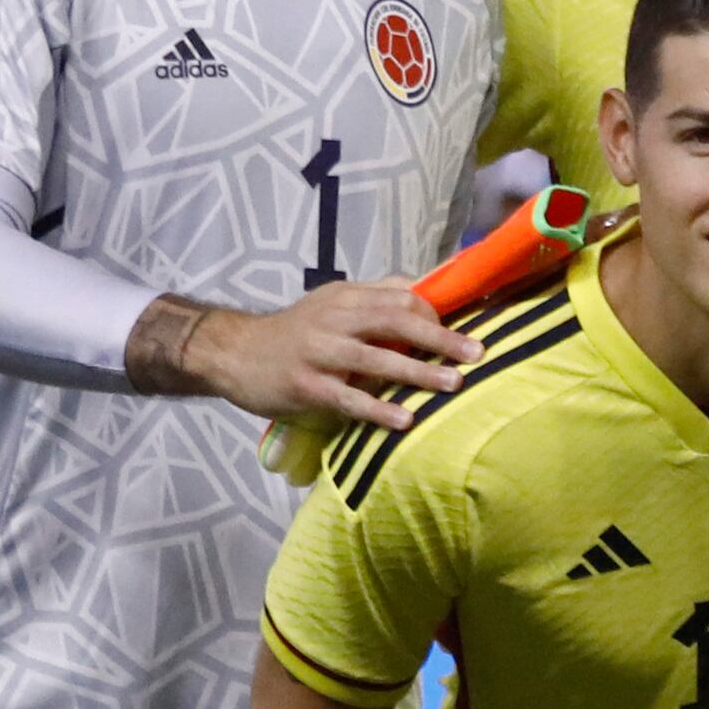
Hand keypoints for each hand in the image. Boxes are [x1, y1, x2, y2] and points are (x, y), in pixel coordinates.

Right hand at [134, 279, 476, 429]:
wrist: (233, 352)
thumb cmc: (296, 332)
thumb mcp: (332, 304)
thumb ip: (375, 297)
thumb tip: (426, 288)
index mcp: (345, 298)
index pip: (400, 298)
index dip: (434, 315)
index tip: (463, 334)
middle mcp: (333, 320)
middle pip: (394, 320)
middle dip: (439, 338)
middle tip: (476, 354)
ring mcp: (318, 352)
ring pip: (375, 358)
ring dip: (417, 372)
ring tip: (452, 384)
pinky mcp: (305, 386)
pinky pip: (348, 398)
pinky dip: (378, 409)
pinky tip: (405, 420)